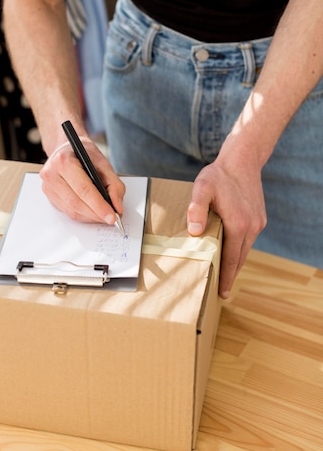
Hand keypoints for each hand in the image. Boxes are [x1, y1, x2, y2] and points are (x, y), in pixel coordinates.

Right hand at [40, 138, 125, 224]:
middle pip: (76, 203)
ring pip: (72, 211)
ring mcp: (47, 186)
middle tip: (111, 218)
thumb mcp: (104, 163)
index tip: (112, 216)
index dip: (99, 206)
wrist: (67, 148)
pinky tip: (93, 213)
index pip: (83, 189)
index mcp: (64, 161)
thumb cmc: (84, 153)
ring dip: (90, 217)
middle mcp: (51, 174)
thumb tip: (117, 207)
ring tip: (104, 216)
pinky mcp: (49, 196)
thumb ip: (114, 185)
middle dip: (96, 214)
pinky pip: (67, 211)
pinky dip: (83, 215)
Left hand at [186, 156, 266, 298]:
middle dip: (230, 274)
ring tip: (224, 273)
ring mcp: (257, 222)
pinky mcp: (259, 217)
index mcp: (238, 225)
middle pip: (240, 258)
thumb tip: (195, 230)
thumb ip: (196, 208)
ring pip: (245, 248)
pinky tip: (230, 248)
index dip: (227, 277)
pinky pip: (248, 238)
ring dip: (235, 261)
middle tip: (220, 290)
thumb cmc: (219, 175)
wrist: (242, 160)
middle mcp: (252, 227)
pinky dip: (239, 247)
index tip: (223, 293)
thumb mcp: (202, 188)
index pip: (232, 259)